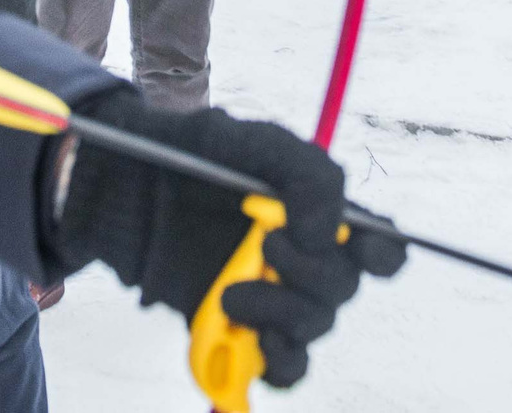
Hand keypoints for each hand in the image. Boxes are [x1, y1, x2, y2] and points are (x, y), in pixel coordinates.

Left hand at [47, 89, 405, 388]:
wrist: (129, 197)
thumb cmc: (193, 158)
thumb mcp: (247, 142)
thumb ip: (304, 174)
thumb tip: (333, 233)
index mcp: (321, 214)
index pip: (381, 245)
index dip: (382, 252)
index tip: (357, 246)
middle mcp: (308, 261)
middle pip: (345, 286)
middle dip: (311, 271)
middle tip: (266, 245)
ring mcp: (279, 299)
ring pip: (315, 326)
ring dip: (282, 313)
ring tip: (233, 293)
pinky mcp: (248, 333)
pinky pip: (288, 368)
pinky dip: (280, 364)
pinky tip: (257, 343)